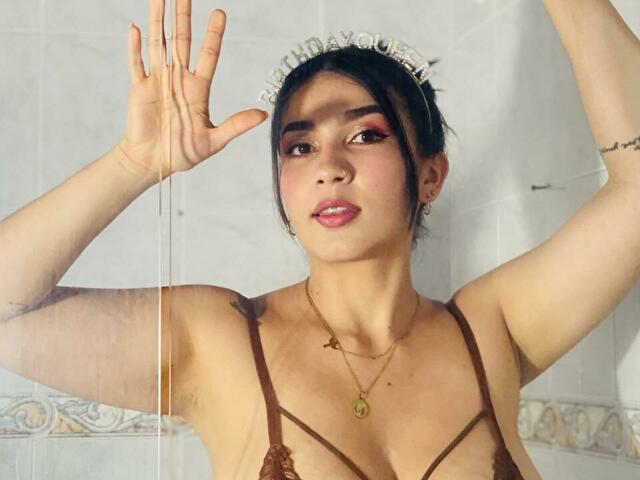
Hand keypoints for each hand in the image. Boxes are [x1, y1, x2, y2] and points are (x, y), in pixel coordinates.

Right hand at [118, 1, 267, 179]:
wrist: (153, 164)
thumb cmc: (183, 154)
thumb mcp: (214, 141)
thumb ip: (236, 125)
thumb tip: (263, 115)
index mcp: (198, 89)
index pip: (208, 55)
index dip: (213, 34)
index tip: (219, 13)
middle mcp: (178, 80)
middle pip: (181, 42)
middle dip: (183, 17)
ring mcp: (158, 82)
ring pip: (158, 45)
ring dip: (158, 22)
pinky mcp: (140, 90)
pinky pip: (137, 64)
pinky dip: (135, 48)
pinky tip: (136, 28)